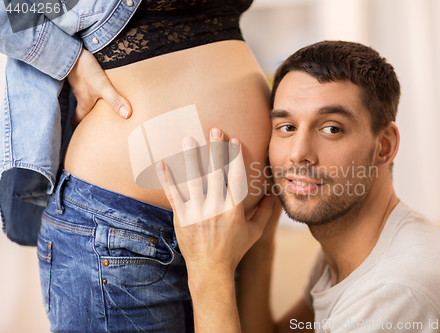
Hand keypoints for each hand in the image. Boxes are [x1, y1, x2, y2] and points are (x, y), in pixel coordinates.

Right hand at [67, 48, 131, 127]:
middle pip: (80, 112)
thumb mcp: (102, 86)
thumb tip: (127, 115)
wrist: (70, 49)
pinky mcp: (80, 74)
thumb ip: (115, 100)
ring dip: (89, 105)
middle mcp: (80, 96)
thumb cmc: (85, 69)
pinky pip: (85, 86)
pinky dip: (90, 91)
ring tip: (99, 109)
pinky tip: (97, 88)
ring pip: (83, 99)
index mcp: (83, 104)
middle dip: (85, 119)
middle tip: (92, 125)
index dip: (79, 130)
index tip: (81, 138)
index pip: (77, 122)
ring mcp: (79, 85)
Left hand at [155, 127, 277, 277]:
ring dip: (191, 158)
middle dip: (215, 149)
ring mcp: (196, 212)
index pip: (235, 177)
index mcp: (234, 209)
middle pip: (215, 173)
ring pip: (193, 180)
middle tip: (214, 129)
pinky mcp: (181, 217)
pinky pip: (174, 194)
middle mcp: (215, 208)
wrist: (210, 270)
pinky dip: (168, 178)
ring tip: (188, 139)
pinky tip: (163, 162)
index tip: (234, 139)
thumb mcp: (255, 233)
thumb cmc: (234, 250)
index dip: (235, 157)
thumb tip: (274, 195)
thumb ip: (265, 213)